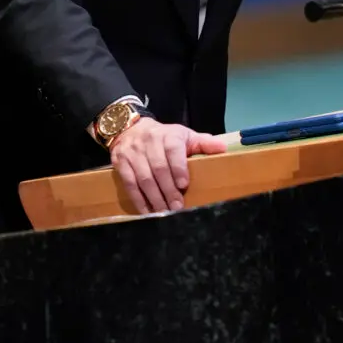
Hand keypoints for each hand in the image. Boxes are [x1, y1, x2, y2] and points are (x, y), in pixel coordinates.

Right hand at [109, 118, 226, 213]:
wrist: (131, 129)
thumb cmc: (164, 137)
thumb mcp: (185, 135)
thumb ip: (203, 143)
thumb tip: (223, 149)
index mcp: (168, 135)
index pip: (172, 151)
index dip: (178, 168)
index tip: (184, 185)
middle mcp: (149, 142)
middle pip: (158, 169)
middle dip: (168, 190)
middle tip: (177, 208)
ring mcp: (132, 153)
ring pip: (143, 178)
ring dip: (154, 198)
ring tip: (164, 212)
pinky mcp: (120, 163)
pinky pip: (129, 184)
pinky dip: (138, 200)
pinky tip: (147, 211)